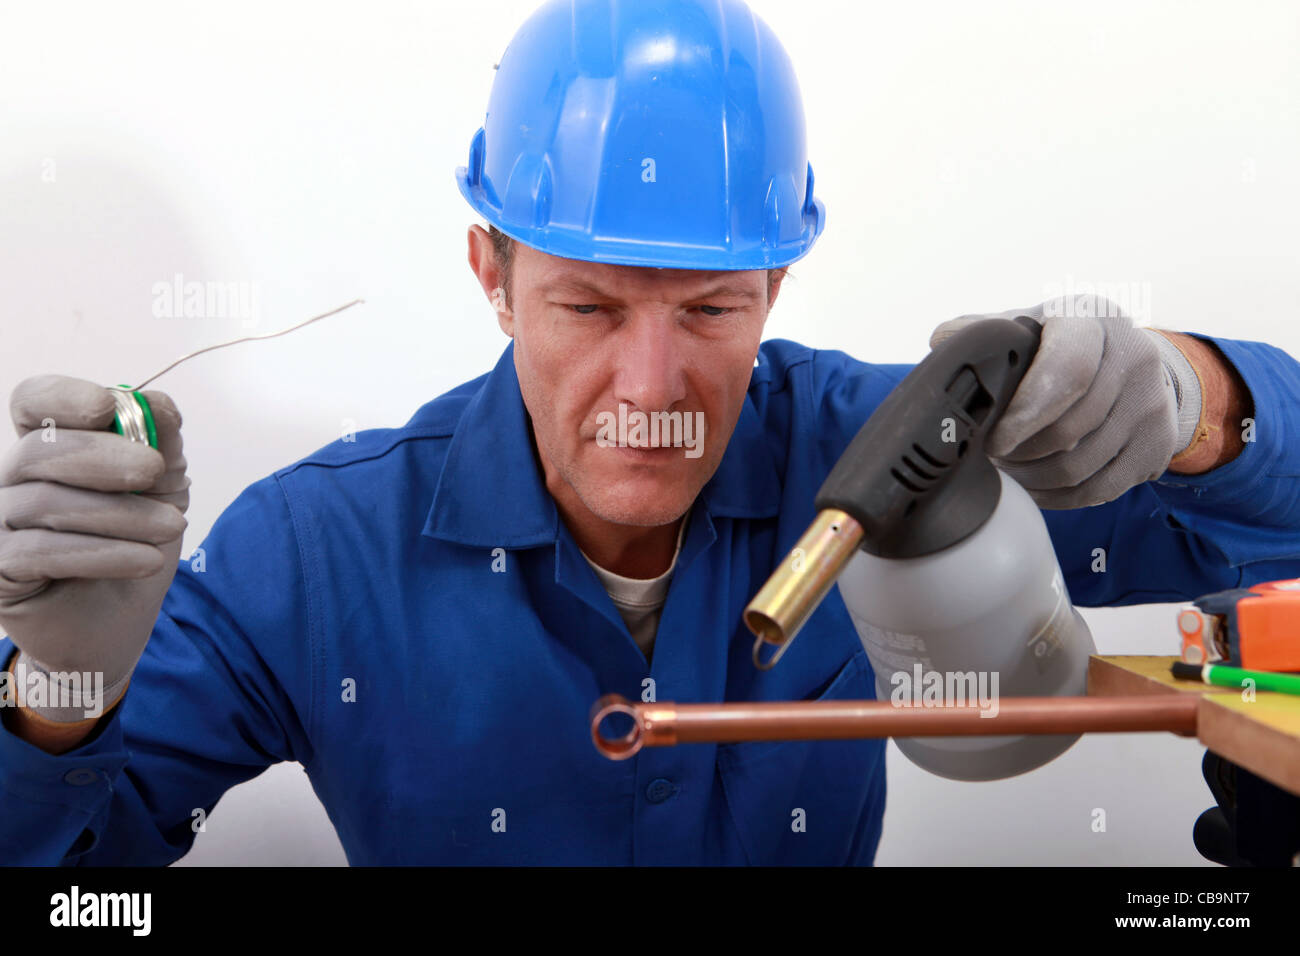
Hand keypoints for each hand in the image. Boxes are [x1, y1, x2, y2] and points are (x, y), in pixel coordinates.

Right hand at [0, 376, 188, 720]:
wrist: (117, 624)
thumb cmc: (133, 546)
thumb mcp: (162, 492)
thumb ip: (162, 446)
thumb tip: (161, 404)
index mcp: (49, 448)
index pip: (32, 402)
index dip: (62, 396)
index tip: (108, 406)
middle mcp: (12, 481)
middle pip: (38, 450)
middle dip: (102, 455)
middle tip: (154, 468)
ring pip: (45, 503)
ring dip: (120, 513)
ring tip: (173, 526)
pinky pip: (39, 554)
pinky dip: (104, 553)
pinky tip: (147, 560)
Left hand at [930, 296, 1193, 508]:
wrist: (1130, 362)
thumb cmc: (1061, 346)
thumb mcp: (1028, 325)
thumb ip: (986, 332)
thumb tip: (943, 342)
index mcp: (1092, 320)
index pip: (1067, 372)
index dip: (1025, 413)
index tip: (993, 440)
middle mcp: (1134, 356)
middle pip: (1070, 429)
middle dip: (1020, 452)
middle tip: (992, 456)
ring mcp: (1152, 402)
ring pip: (1082, 466)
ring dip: (1034, 478)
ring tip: (1009, 470)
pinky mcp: (1159, 442)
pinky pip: (1102, 490)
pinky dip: (1060, 498)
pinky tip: (1036, 488)